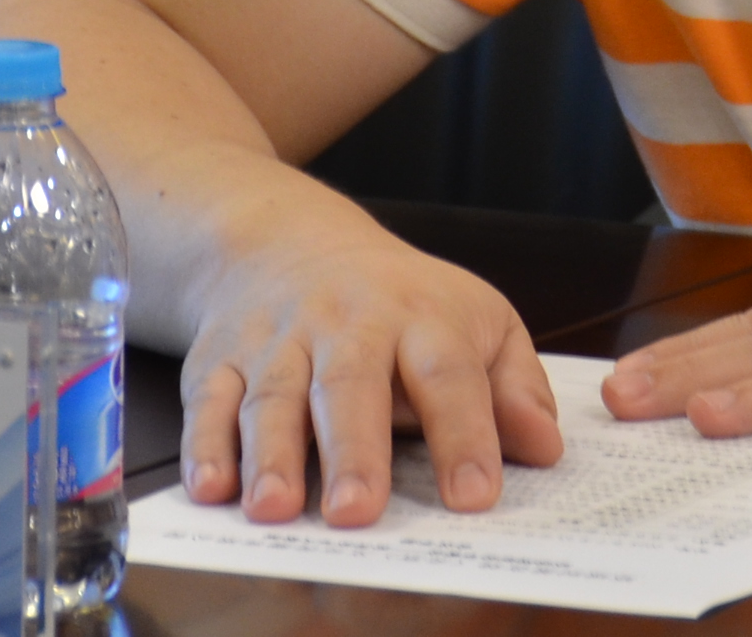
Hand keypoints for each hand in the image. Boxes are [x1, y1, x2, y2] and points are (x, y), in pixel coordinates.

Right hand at [180, 209, 565, 525]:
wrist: (287, 241)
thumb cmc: (400, 301)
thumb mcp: (476, 321)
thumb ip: (515, 386)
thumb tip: (546, 448)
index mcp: (422, 317)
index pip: (448, 375)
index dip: (464, 434)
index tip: (475, 495)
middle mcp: (346, 324)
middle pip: (350, 385)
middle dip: (353, 450)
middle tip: (358, 511)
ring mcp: (278, 340)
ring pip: (274, 397)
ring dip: (272, 455)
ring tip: (278, 509)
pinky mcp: (221, 358)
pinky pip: (209, 401)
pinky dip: (205, 445)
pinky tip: (212, 489)